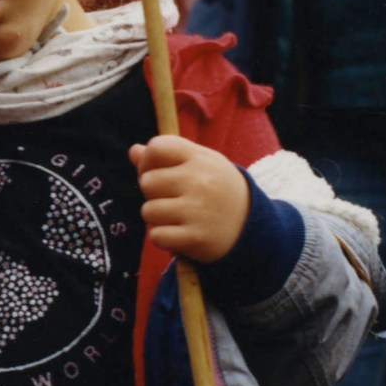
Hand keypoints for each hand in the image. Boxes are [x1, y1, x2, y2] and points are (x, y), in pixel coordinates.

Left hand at [129, 135, 250, 262]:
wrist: (251, 226)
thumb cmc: (218, 190)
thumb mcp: (201, 165)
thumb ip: (169, 156)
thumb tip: (134, 151)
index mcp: (200, 159)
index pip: (157, 147)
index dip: (148, 161)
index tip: (158, 172)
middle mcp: (199, 181)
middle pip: (147, 181)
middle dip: (153, 193)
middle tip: (174, 199)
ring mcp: (197, 210)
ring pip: (148, 211)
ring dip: (157, 217)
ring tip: (178, 217)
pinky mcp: (195, 237)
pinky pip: (156, 236)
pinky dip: (164, 238)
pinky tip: (180, 233)